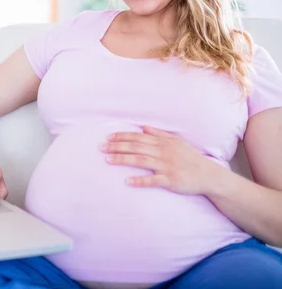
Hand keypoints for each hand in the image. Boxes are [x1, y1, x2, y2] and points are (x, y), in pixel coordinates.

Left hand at [101, 126, 219, 194]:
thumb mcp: (176, 142)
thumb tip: (144, 127)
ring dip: (123, 160)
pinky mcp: (171, 180)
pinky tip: (127, 181)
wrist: (208, 175)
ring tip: (108, 160)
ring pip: (141, 161)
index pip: (138, 137)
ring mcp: (167, 166)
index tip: (107, 138)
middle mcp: (163, 152)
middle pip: (136, 147)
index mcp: (163, 142)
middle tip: (101, 148)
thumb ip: (159, 134)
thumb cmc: (190, 158)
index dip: (122, 137)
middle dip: (117, 146)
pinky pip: (153, 180)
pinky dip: (140, 180)